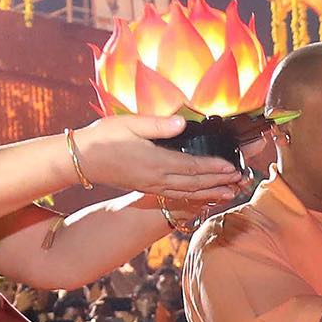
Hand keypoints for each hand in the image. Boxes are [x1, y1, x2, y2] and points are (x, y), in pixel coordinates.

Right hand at [74, 115, 242, 202]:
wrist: (81, 159)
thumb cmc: (104, 138)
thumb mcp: (130, 124)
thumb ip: (158, 124)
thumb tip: (182, 123)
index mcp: (156, 162)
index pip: (193, 167)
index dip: (215, 168)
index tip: (232, 167)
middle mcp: (156, 179)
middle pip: (195, 184)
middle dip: (220, 182)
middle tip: (240, 181)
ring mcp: (151, 186)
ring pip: (187, 193)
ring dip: (211, 193)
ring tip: (230, 193)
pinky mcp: (146, 188)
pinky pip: (176, 196)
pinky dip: (193, 197)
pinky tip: (202, 196)